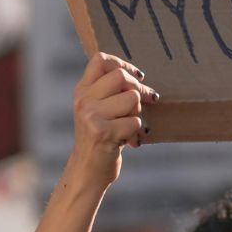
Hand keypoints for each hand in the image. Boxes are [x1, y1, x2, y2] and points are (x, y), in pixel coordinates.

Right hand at [68, 53, 159, 187]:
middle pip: (120, 76)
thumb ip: (109, 92)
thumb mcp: (97, 110)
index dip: (123, 63)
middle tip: (149, 100)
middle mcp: (84, 101)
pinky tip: (129, 141)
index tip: (137, 77)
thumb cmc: (100, 139)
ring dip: (138, 113)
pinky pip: (135, 122)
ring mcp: (91, 116)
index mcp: (82, 92)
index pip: (100, 60)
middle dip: (139, 89)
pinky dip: (138, 132)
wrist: (87, 171)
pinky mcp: (103, 133)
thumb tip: (138, 77)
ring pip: (131, 98)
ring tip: (130, 126)